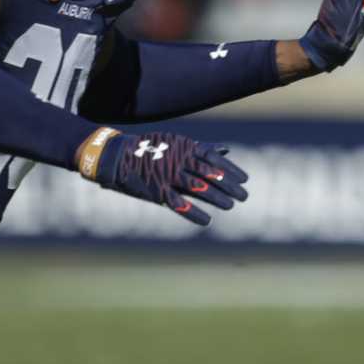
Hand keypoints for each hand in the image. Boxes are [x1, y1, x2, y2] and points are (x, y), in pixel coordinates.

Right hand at [85, 129, 247, 225]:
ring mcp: (168, 177)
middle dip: (229, 186)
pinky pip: (179, 204)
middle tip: (244, 196)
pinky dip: (194, 213)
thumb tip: (226, 150)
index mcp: (185, 148)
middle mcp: (179, 162)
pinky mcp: (157, 192)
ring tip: (231, 206)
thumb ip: (202, 148)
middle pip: (210, 175)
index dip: (231, 170)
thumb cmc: (151, 148)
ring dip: (217, 199)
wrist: (117, 155)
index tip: (245, 179)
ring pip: (199, 189)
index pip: (214, 159)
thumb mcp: (177, 143)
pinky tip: (207, 220)